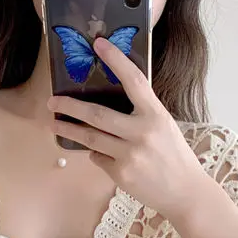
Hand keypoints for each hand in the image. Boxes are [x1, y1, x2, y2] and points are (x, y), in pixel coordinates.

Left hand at [48, 36, 207, 224]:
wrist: (184, 192)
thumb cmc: (174, 156)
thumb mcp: (164, 126)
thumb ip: (141, 113)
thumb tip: (110, 103)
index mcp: (155, 115)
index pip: (133, 80)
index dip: (116, 60)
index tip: (99, 45)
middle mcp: (141, 133)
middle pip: (97, 115)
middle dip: (70, 107)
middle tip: (53, 101)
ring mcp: (129, 155)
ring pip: (91, 138)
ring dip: (70, 130)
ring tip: (55, 124)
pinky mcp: (121, 174)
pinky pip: (99, 158)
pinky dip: (97, 154)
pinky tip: (101, 153)